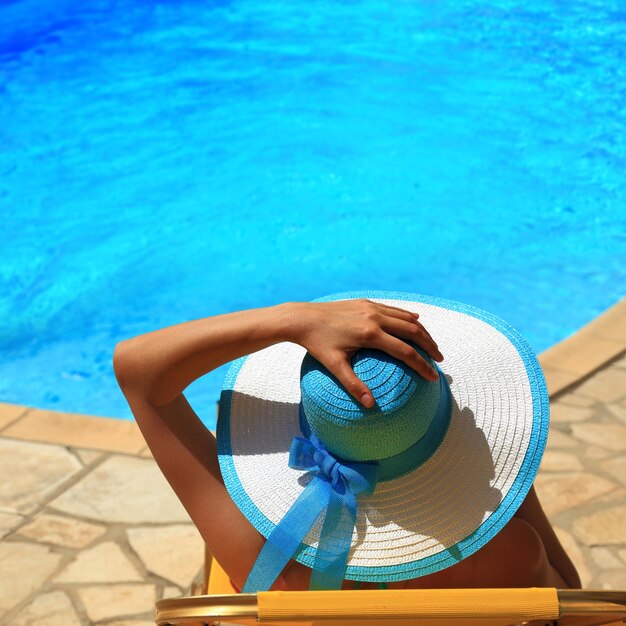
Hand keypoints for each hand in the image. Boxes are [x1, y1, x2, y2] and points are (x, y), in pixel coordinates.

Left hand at [285, 298, 443, 407]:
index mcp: (369, 334)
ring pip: (406, 318)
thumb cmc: (317, 344)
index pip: (405, 351)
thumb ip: (353, 385)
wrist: (303, 317)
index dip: (421, 365)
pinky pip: (394, 309)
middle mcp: (374, 317)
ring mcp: (371, 307)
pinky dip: (408, 317)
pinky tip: (415, 322)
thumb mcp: (334, 366)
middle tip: (439, 360)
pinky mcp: (366, 302)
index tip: (433, 377)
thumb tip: (370, 405)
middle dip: (429, 346)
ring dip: (422, 331)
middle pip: (413, 331)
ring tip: (431, 345)